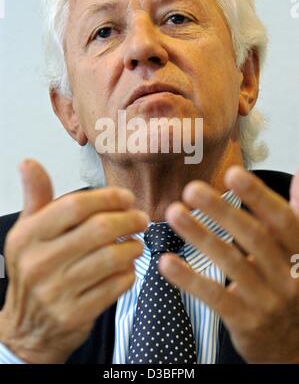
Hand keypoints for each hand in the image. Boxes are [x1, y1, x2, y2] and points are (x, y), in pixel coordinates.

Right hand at [0, 159, 148, 363]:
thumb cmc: (35, 269)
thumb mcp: (29, 231)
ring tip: (136, 242)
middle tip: (141, 218)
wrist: (27, 326)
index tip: (126, 197)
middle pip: (100, 230)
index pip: (75, 206)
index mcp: (28, 236)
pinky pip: (116, 286)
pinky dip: (129, 273)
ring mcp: (56, 292)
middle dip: (130, 220)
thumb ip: (36, 197)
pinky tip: (127, 267)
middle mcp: (39, 263)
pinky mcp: (75, 314)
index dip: (108, 198)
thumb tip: (29, 163)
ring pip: (113, 258)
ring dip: (133, 247)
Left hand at [159, 166, 298, 362]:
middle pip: (254, 237)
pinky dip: (189, 279)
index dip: (258, 195)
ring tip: (174, 213)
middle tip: (191, 189)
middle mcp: (289, 276)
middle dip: (221, 211)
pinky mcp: (245, 321)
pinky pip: (215, 296)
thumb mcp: (298, 251)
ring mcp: (267, 300)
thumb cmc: (289, 286)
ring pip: (231, 263)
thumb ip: (297, 213)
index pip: (282, 219)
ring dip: (199, 236)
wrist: (293, 346)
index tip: (232, 174)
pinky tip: (166, 262)